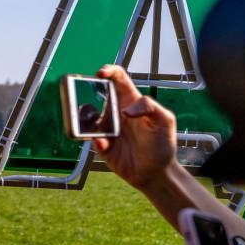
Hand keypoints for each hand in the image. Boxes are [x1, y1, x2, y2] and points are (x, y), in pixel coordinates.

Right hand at [92, 65, 178, 192]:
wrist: (156, 172)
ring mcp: (107, 129)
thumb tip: (125, 110)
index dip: (109, 72)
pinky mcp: (102, 146)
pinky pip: (92, 140)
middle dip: (86, 91)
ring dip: (84, 118)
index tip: (100, 73)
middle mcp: (116, 113)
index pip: (118, 80)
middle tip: (80, 93)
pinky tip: (103, 144)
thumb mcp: (164, 120)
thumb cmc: (162, 143)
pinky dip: (95, 140)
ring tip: (89, 123)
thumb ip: (149, 106)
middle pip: (96, 96)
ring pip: (88, 118)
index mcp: (130, 102)